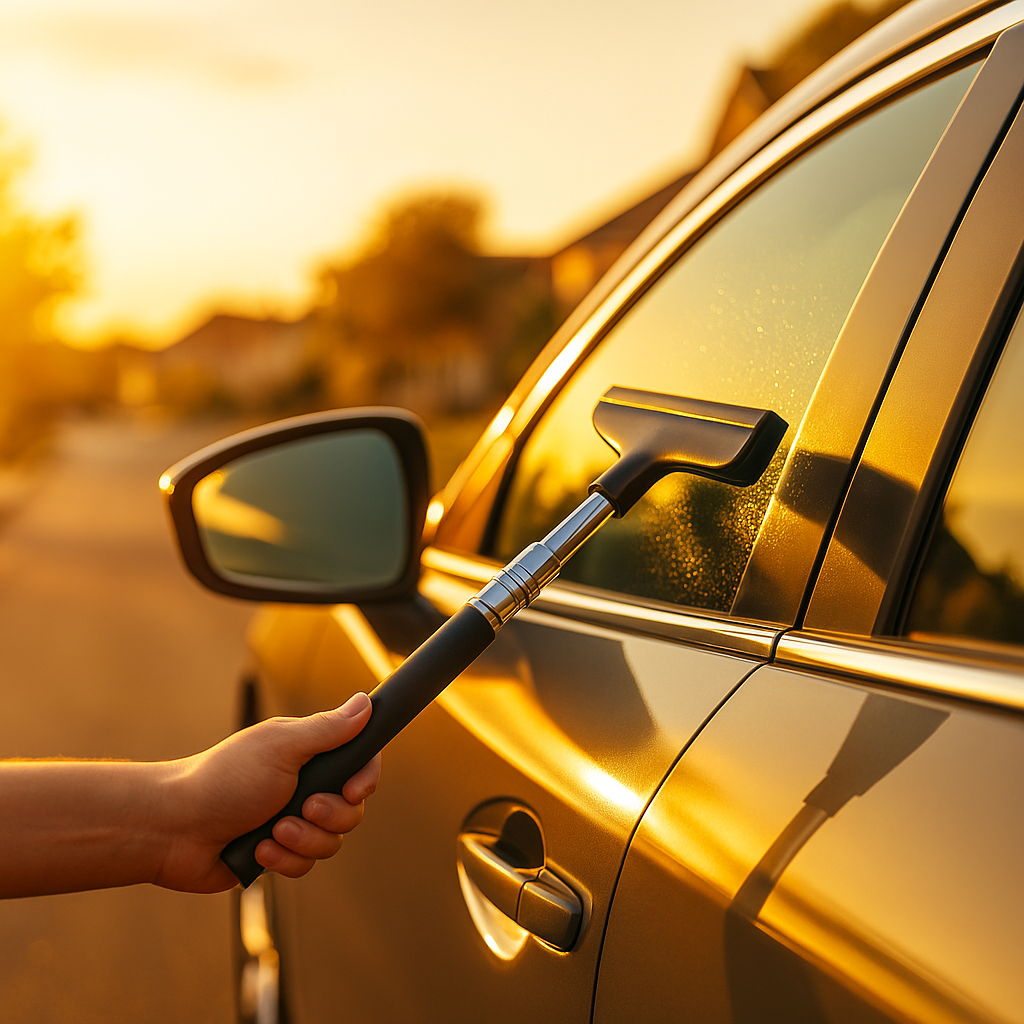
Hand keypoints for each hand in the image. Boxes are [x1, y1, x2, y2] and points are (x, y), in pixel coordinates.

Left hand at [154, 692, 380, 892]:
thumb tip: (364, 703)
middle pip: (351, 810)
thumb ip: (328, 729)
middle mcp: (303, 786)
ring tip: (272, 833)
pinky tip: (258, 851)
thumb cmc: (224, 779)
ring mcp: (291, 822)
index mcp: (307, 754)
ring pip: (331, 842)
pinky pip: (305, 865)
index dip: (365, 779)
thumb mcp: (282, 747)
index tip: (354, 789)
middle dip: (330, 816)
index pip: (359, 763)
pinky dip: (283, 859)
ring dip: (303, 840)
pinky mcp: (277, 853)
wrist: (175, 829)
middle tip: (303, 808)